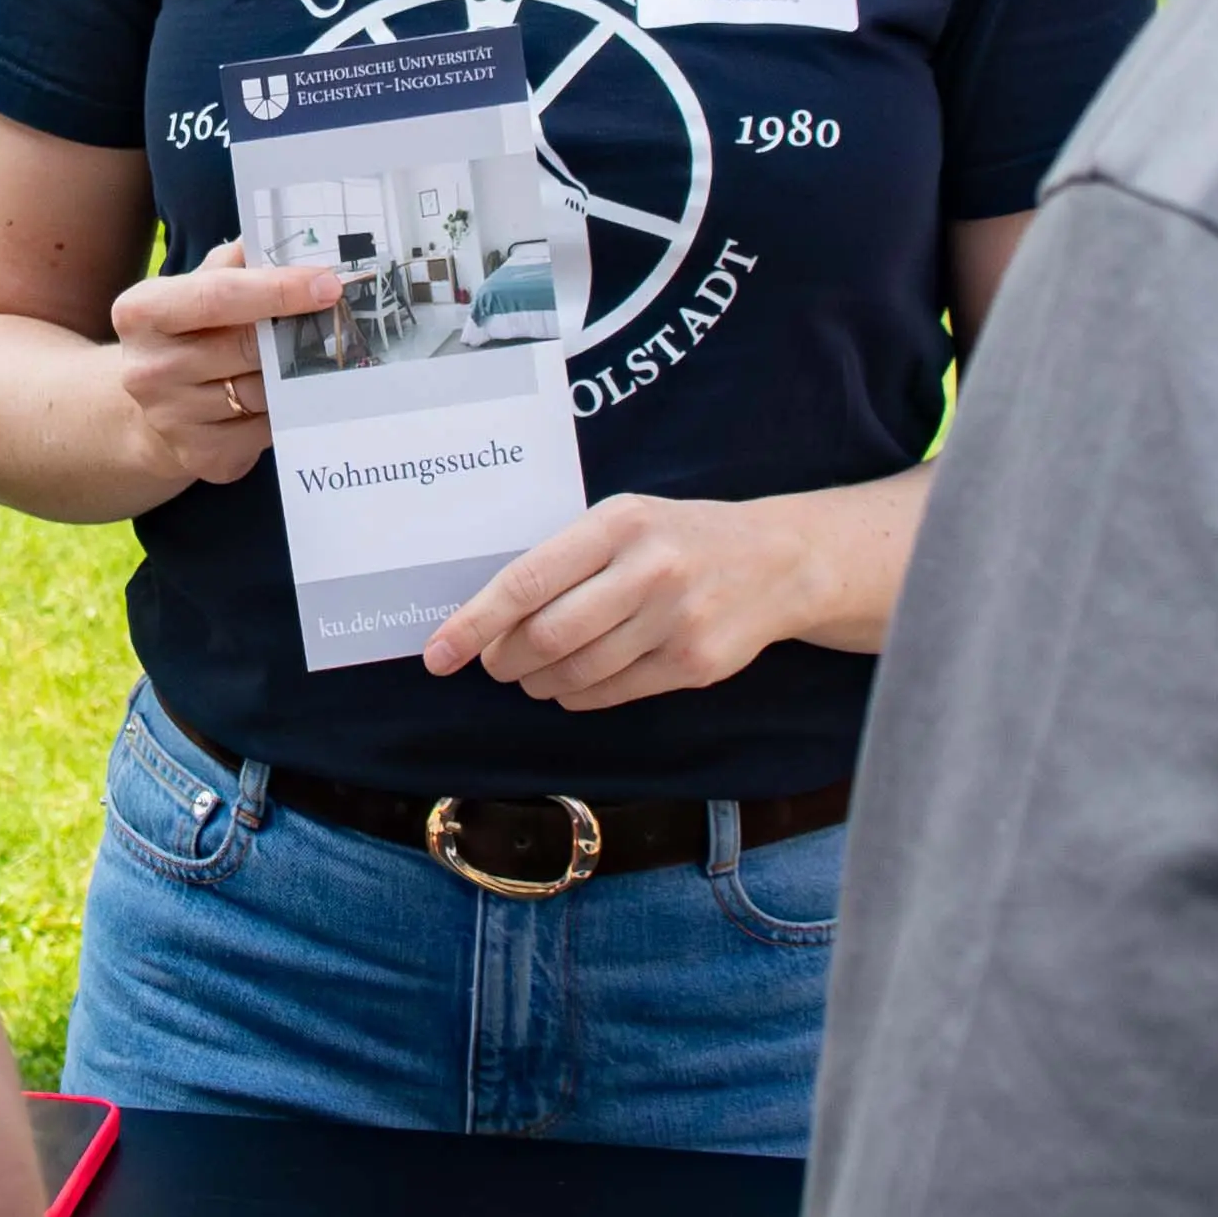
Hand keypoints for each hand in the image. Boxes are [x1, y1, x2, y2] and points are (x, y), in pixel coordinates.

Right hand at [108, 240, 342, 488]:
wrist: (151, 409)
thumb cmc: (187, 334)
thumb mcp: (196, 288)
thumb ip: (236, 262)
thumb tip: (292, 239)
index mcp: (141, 312)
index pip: (218, 296)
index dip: (279, 289)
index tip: (328, 285)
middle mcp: (146, 368)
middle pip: (247, 346)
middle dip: (294, 332)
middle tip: (333, 319)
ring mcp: (170, 419)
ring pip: (262, 391)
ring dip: (290, 375)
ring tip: (296, 360)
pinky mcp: (200, 456)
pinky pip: (266, 429)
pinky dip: (282, 412)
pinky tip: (276, 399)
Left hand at [420, 491, 793, 710]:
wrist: (778, 561)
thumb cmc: (677, 539)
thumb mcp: (623, 521)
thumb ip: (564, 556)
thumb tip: (486, 614)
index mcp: (619, 523)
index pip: (527, 580)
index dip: (474, 623)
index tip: (439, 653)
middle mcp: (650, 569)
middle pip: (547, 637)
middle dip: (505, 659)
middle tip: (495, 662)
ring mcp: (677, 620)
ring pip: (577, 674)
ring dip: (539, 682)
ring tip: (535, 672)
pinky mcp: (695, 663)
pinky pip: (611, 694)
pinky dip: (577, 695)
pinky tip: (576, 681)